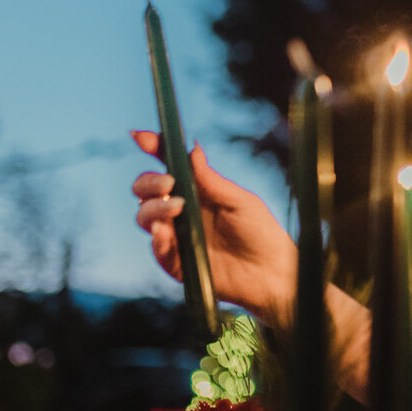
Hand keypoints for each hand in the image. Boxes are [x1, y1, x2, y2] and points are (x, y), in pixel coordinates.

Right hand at [131, 131, 297, 326]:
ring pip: (144, 215)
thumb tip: (192, 148)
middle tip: (168, 184)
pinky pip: (156, 248)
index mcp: (197, 191)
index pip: (168, 165)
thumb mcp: (239, 201)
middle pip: (145, 190)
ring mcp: (176, 235)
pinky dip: (157, 238)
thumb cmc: (261, 232)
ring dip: (153, 208)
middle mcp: (181, 210)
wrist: (271, 273)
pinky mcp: (176, 261)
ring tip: (177, 209)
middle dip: (149, 182)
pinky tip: (164, 232)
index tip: (140, 137)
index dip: (152, 148)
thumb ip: (211, 179)